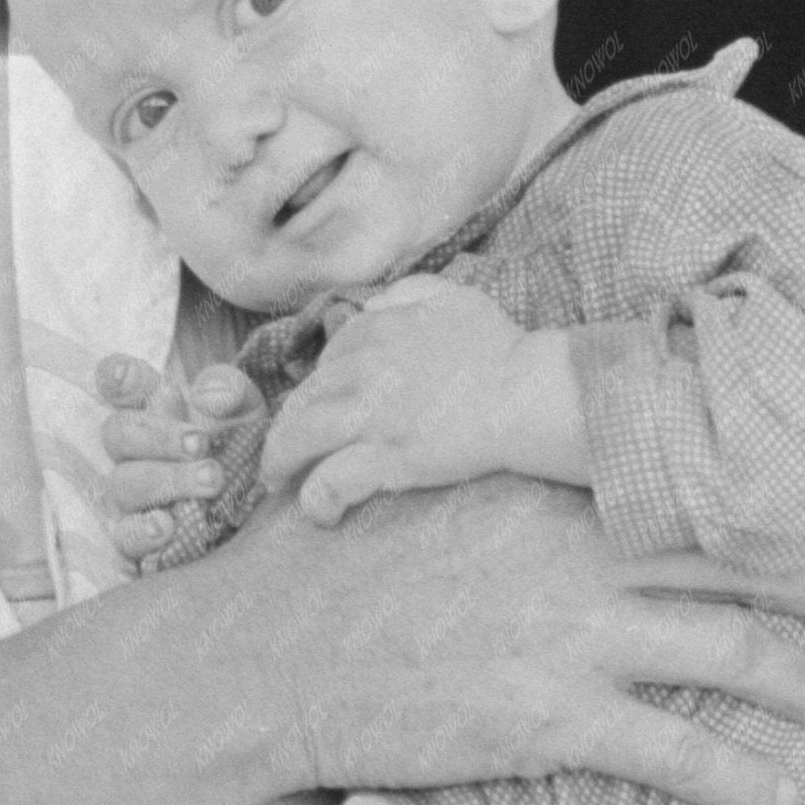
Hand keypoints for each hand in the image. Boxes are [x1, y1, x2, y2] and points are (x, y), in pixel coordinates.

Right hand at [95, 352, 268, 566]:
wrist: (265, 514)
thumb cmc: (247, 451)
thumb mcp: (249, 414)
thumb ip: (231, 392)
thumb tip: (207, 395)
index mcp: (157, 410)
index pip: (123, 386)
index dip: (116, 377)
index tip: (124, 375)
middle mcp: (136, 451)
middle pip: (119, 434)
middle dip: (159, 436)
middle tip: (200, 443)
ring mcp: (134, 497)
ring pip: (123, 484)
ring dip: (165, 480)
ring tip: (211, 481)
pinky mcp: (139, 541)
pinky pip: (124, 537)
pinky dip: (141, 531)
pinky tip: (166, 526)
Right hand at [213, 465, 804, 804]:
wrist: (260, 655)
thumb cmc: (318, 571)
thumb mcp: (410, 488)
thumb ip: (485, 480)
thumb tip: (518, 467)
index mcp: (544, 491)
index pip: (683, 495)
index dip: (766, 513)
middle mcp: (573, 552)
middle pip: (734, 567)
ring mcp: (566, 636)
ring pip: (728, 656)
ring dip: (803, 684)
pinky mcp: (547, 719)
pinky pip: (673, 752)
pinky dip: (737, 776)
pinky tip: (777, 796)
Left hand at [259, 280, 577, 519]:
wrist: (527, 391)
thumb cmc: (500, 347)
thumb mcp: (453, 298)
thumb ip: (409, 291)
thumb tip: (373, 305)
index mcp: (374, 332)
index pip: (324, 363)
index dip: (313, 390)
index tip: (311, 408)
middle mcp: (362, 370)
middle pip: (304, 400)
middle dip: (286, 427)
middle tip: (281, 452)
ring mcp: (371, 416)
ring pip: (301, 437)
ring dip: (282, 461)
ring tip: (277, 480)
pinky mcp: (387, 458)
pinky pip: (334, 481)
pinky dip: (318, 499)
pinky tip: (319, 513)